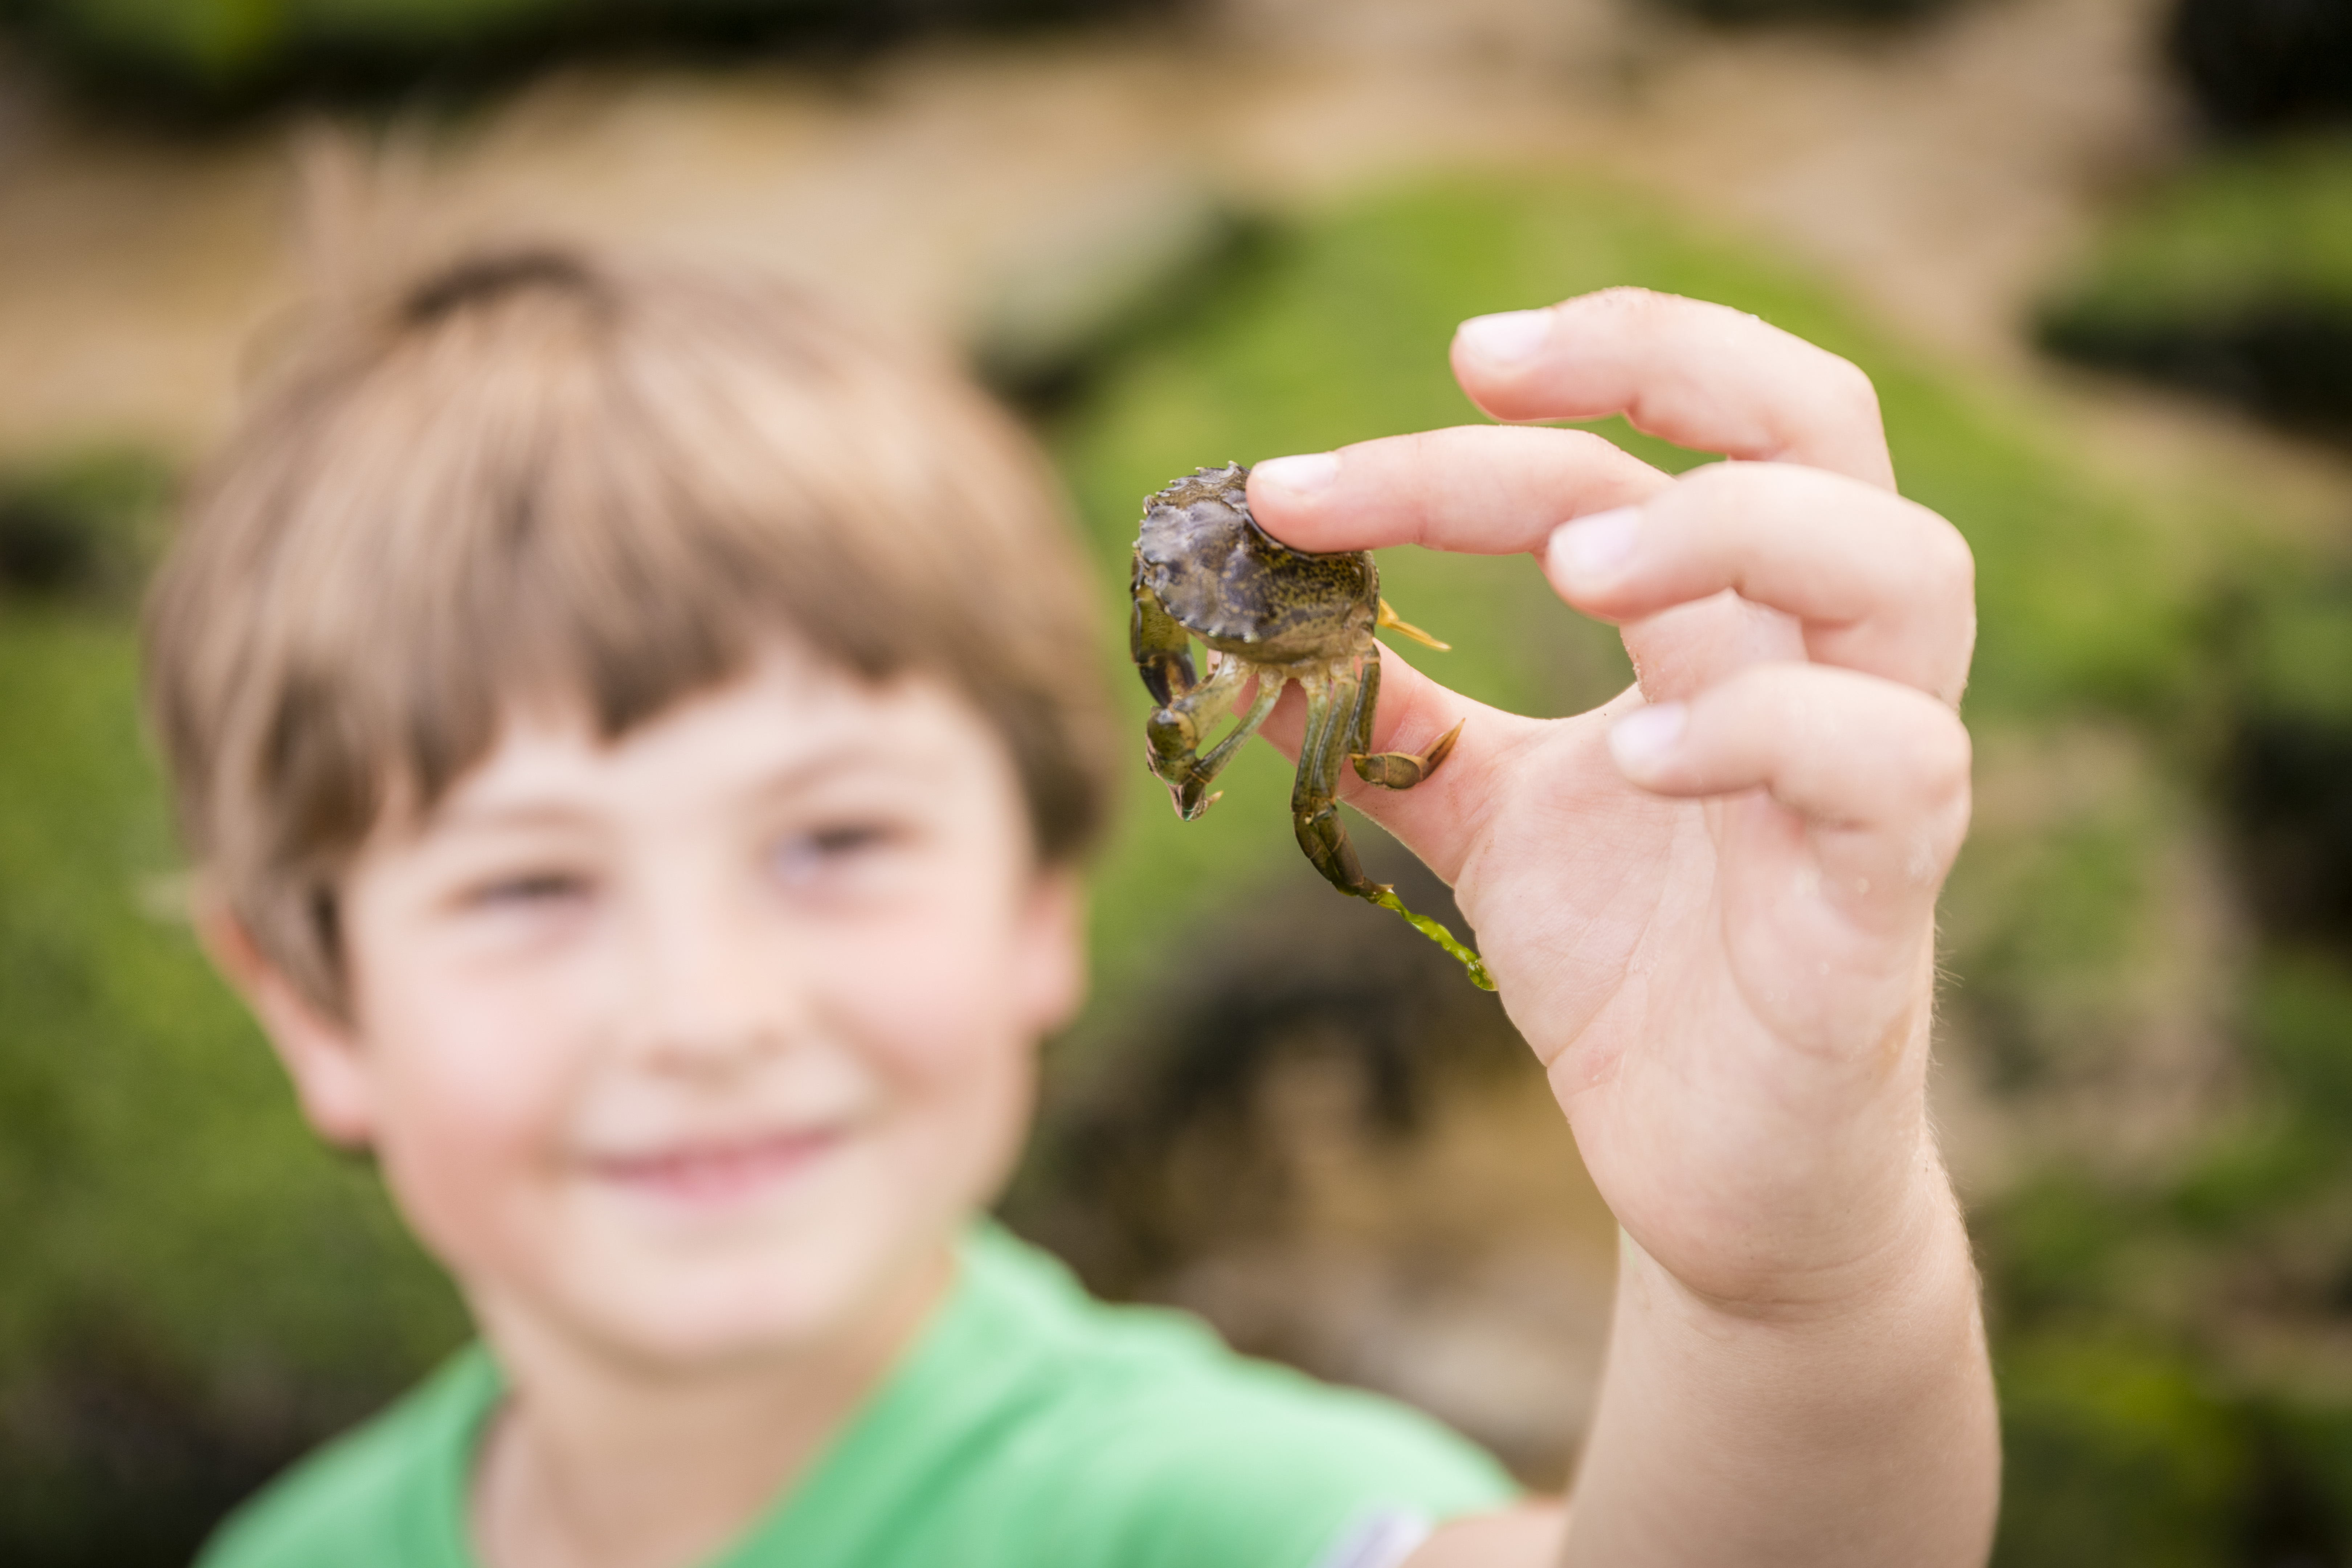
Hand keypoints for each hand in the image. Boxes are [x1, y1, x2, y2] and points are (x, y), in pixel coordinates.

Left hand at [1246, 288, 1975, 1316]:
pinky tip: (1644, 760)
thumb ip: (1402, 730)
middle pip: (1818, 421)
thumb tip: (1258, 648)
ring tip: (1573, 568)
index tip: (1310, 467)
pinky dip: (1771, 732)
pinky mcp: (1886, 895)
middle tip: (1481, 367)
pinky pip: (1890, 764)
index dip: (1484, 427)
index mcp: (1729, 622)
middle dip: (1662, 357)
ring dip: (1731, 528)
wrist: (1710, 1174)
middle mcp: (1822, 661)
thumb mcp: (1491, 822)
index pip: (1634, 452)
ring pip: (1903, 567)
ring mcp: (1879, 770)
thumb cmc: (1629, 974)